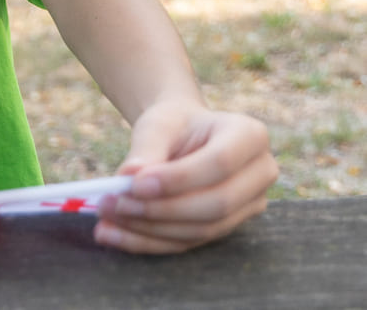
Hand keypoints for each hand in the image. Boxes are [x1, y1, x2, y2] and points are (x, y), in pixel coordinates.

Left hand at [94, 101, 277, 253]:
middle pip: (216, 204)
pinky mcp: (225, 228)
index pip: (220, 163)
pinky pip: (187, 242)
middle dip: (161, 209)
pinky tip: (112, 234)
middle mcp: (260, 174)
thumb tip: (129, 178)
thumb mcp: (159, 124)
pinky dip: (147, 242)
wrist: (183, 134)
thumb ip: (148, 148)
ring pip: (202, 229)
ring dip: (149, 229)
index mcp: (250, 135)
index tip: (134, 183)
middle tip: (113, 203)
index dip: (178, 178)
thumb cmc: (174, 124)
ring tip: (106, 219)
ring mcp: (248, 206)